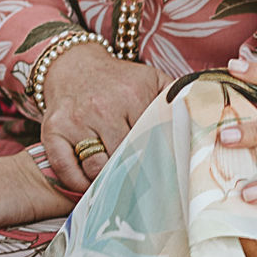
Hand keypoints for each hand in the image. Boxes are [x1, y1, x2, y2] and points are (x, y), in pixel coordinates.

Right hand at [37, 43, 169, 190]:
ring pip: (96, 169)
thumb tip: (203, 125)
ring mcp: (76, 119)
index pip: (151, 143)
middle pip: (124, 160)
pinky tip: (88, 185)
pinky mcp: (53, 129)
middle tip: (141, 191)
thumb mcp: (152, 80)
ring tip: (115, 186)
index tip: (163, 180)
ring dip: (105, 182)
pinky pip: (65, 169)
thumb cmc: (118, 81)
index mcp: (133, 96)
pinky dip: (77, 183)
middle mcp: (103, 107)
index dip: (157, 164)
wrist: (73, 64)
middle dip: (133, 176)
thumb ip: (177, 100)